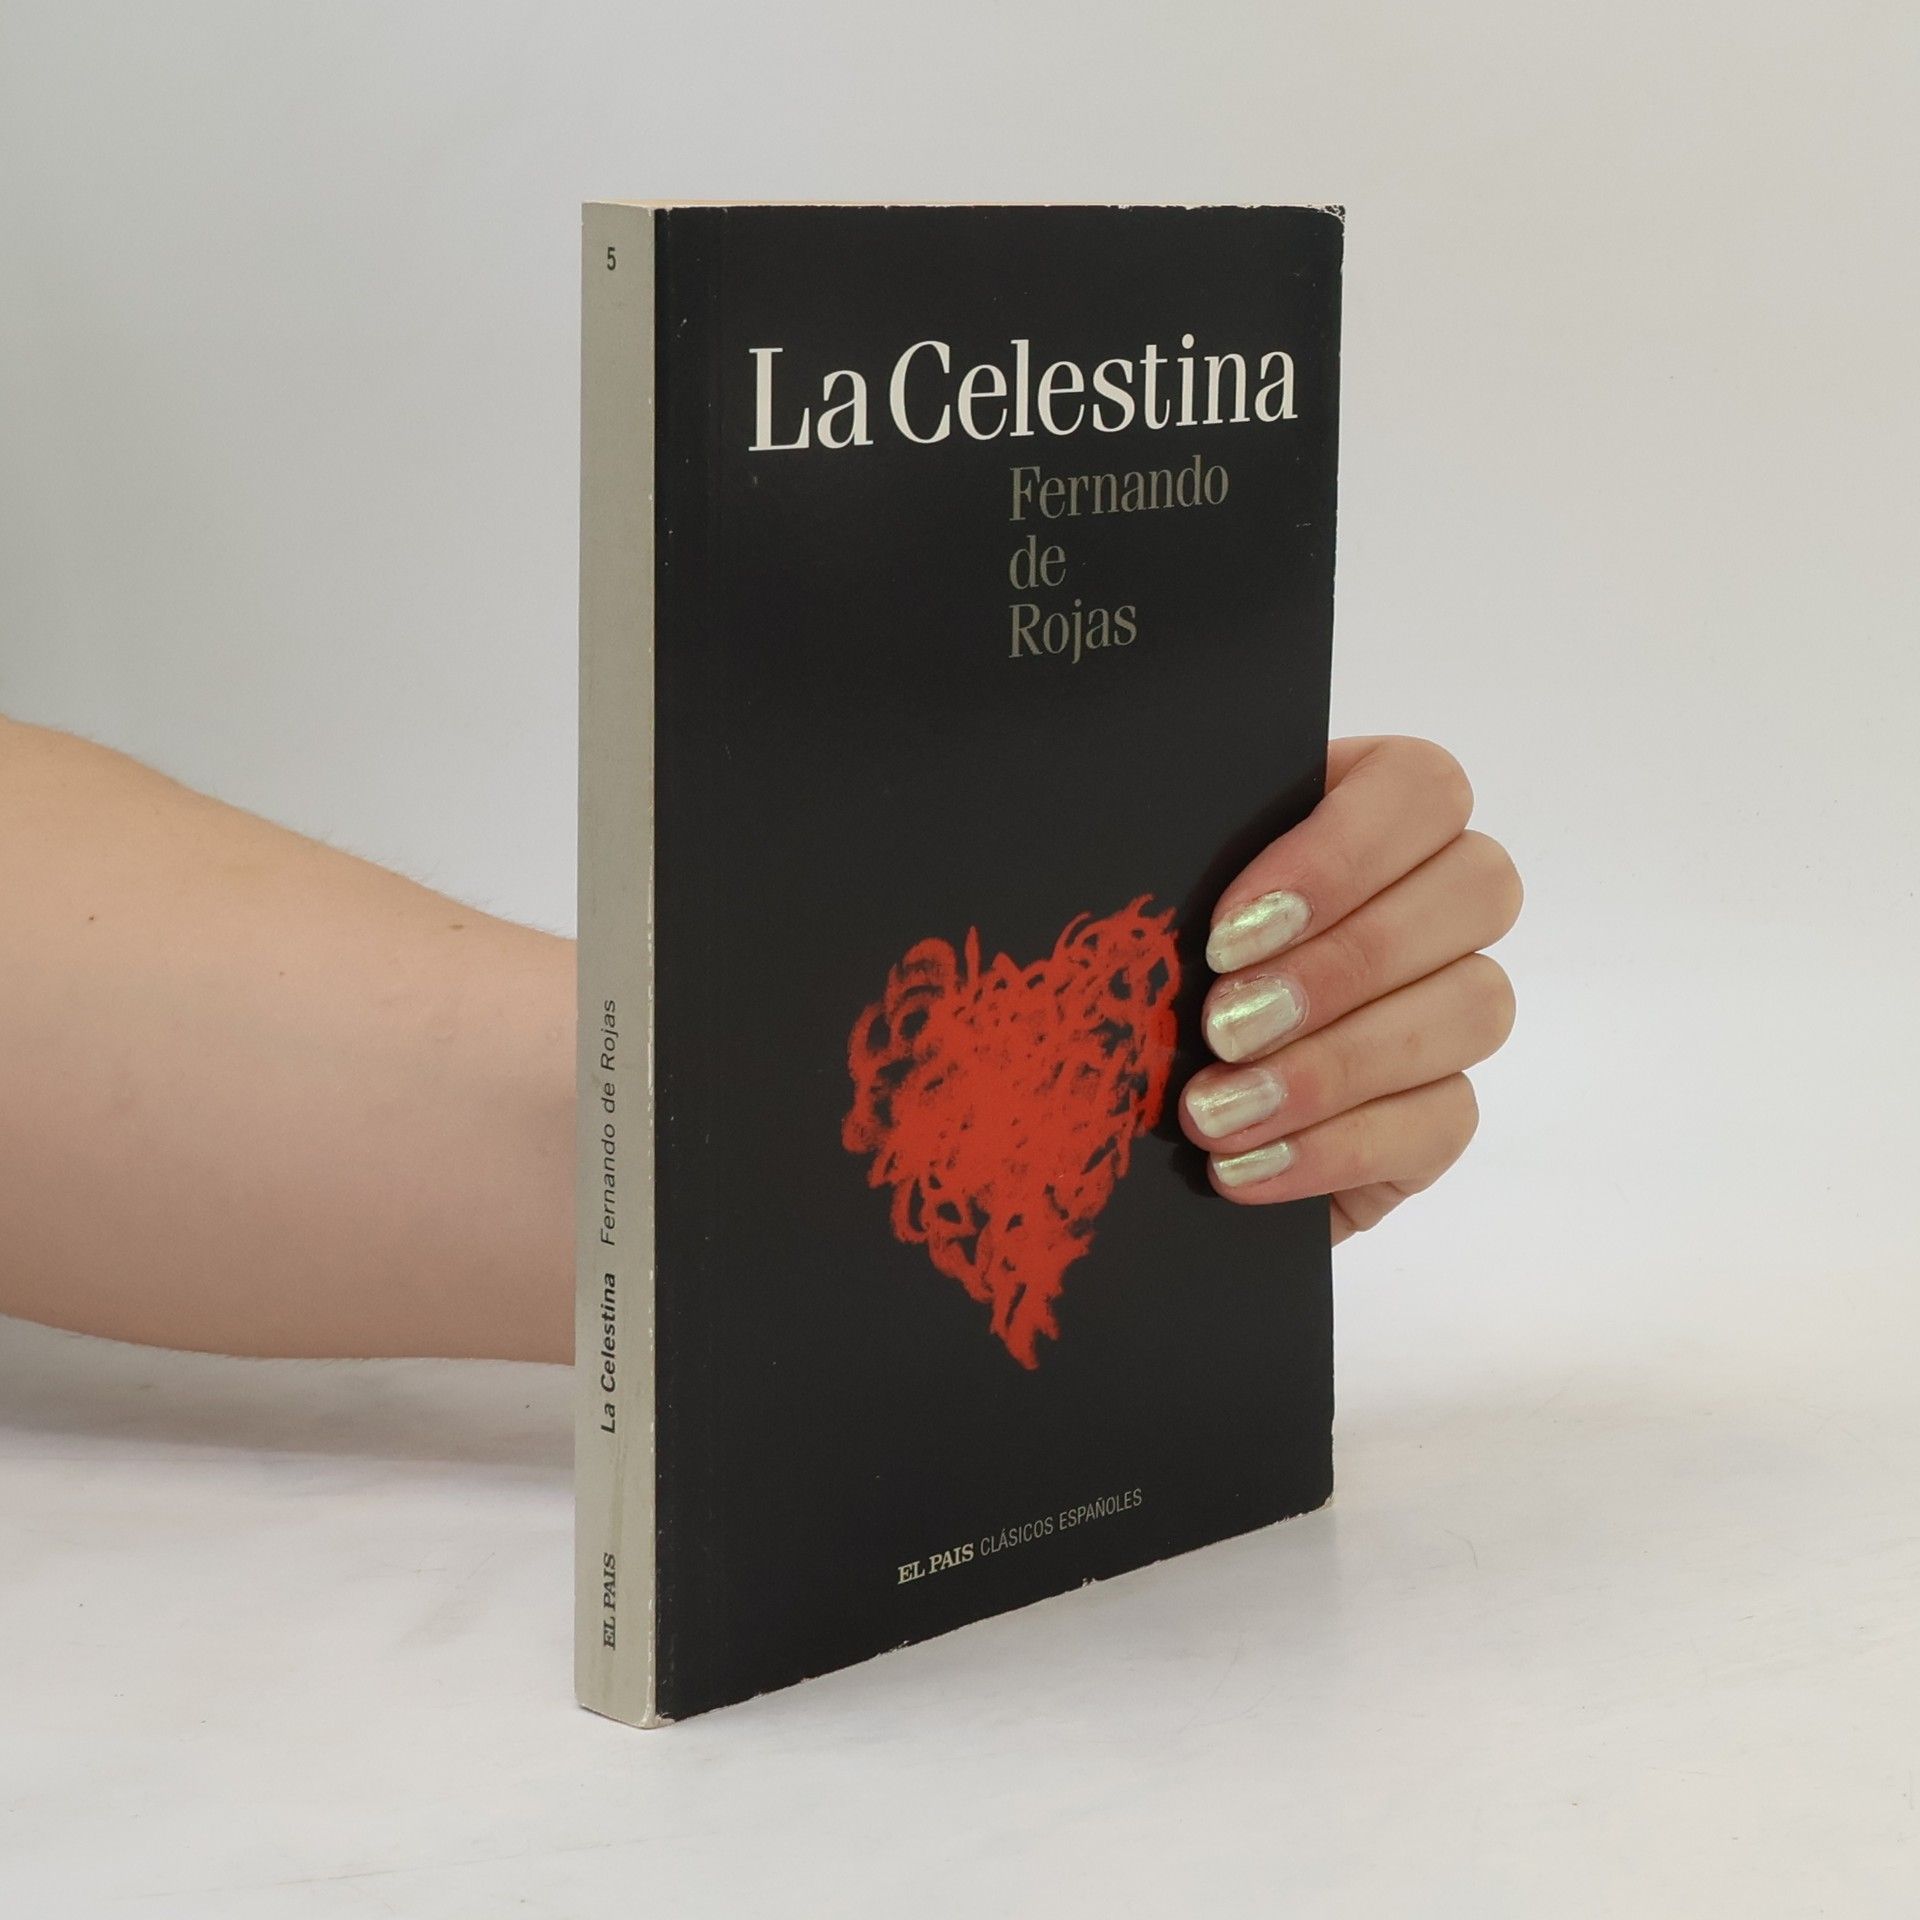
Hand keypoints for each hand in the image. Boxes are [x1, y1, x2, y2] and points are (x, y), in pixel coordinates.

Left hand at [1180, 736, 1520, 1241]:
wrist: (1119, 1118)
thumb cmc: (1134, 983)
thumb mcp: (1142, 912)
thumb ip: (1169, 871)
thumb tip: (1151, 880)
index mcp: (1361, 810)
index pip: (1419, 788)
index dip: (1339, 856)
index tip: (1226, 935)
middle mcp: (1431, 897)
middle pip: (1478, 889)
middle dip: (1342, 966)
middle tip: (1222, 1027)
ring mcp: (1451, 1006)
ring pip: (1476, 1006)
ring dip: (1334, 1066)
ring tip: (1214, 1111)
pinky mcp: (1441, 1113)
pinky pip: (1443, 1122)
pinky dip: (1333, 1148)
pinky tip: (1241, 1165)